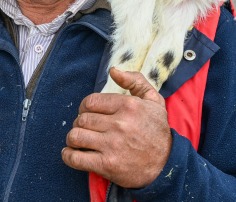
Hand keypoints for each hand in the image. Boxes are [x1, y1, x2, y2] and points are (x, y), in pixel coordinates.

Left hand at [62, 67, 172, 188]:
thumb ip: (135, 80)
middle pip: (82, 119)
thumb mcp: (154, 100)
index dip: (84, 107)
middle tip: (85, 128)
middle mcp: (119, 124)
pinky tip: (72, 153)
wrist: (167, 164)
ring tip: (78, 140)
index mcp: (128, 106)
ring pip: (76, 136)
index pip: (90, 101)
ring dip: (73, 138)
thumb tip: (113, 70)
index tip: (88, 113)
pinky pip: (76, 158)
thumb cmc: (157, 131)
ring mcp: (112, 145)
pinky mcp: (107, 165)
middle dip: (79, 123)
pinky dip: (68, 156)